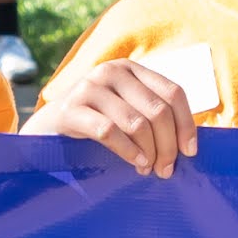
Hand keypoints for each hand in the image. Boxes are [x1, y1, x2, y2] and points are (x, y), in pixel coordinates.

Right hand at [28, 56, 197, 175]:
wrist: (47, 126)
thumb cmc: (95, 121)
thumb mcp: (125, 108)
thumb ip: (150, 114)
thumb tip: (189, 144)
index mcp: (131, 69)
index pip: (173, 93)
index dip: (186, 124)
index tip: (190, 152)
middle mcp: (112, 71)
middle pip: (158, 110)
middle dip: (168, 145)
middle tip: (166, 169)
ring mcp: (90, 87)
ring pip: (137, 123)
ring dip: (149, 152)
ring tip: (148, 169)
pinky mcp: (72, 108)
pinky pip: (110, 132)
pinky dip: (128, 151)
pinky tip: (135, 163)